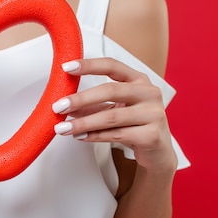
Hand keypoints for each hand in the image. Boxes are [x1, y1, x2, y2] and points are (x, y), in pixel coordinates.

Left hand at [52, 58, 176, 170]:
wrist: (158, 152)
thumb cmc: (135, 125)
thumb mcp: (114, 110)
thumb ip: (92, 106)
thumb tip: (65, 105)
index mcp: (139, 80)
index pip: (112, 65)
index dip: (89, 65)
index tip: (67, 67)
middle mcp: (149, 93)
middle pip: (111, 90)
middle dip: (81, 98)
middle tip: (59, 106)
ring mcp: (153, 114)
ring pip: (111, 116)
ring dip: (83, 123)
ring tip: (63, 128)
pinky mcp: (152, 135)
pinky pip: (117, 134)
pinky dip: (95, 136)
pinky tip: (80, 137)